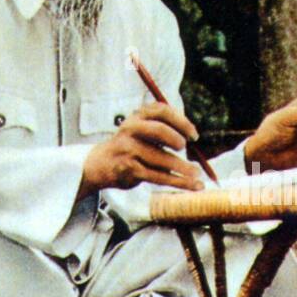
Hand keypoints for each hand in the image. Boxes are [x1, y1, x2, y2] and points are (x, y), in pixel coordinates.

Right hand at [78, 102, 205, 199]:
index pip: (162, 111)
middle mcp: (131, 130)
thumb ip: (163, 127)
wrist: (100, 164)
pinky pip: (159, 177)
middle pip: (158, 131)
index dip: (181, 122)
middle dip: (177, 140)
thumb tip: (193, 137)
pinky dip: (178, 182)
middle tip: (186, 149)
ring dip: (183, 168)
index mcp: (138, 116)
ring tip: (197, 174)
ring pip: (161, 159)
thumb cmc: (130, 145)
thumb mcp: (141, 129)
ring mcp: (129, 150)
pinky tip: (192, 185)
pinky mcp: (130, 170)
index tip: (193, 135)